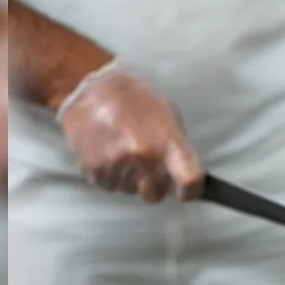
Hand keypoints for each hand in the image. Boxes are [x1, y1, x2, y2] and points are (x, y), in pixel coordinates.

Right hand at [57, 61, 202, 201]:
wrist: (93, 89)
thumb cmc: (137, 100)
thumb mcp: (168, 116)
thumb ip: (176, 148)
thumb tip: (182, 174)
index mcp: (168, 140)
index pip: (190, 180)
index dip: (191, 191)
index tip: (187, 191)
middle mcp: (143, 156)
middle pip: (156, 194)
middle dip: (154, 186)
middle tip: (147, 167)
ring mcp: (116, 164)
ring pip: (128, 190)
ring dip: (128, 178)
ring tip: (122, 151)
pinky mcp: (93, 168)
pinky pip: (107, 186)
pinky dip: (109, 175)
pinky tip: (107, 153)